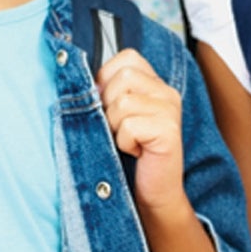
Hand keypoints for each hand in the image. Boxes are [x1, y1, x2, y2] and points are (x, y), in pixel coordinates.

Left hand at [96, 48, 191, 219]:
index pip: (127, 58)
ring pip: (123, 102)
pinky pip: (130, 126)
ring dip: (115, 126)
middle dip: (109, 105)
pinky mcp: (169, 130)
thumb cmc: (131, 156)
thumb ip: (107, 93)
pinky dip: (124, 142)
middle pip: (124, 76)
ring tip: (128, 141)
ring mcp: (170, 110)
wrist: (154, 193)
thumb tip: (81, 80)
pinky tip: (136, 152)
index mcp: (155, 84)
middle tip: (119, 128)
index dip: (108, 78)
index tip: (109, 105)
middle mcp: (166, 92)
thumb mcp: (117, 117)